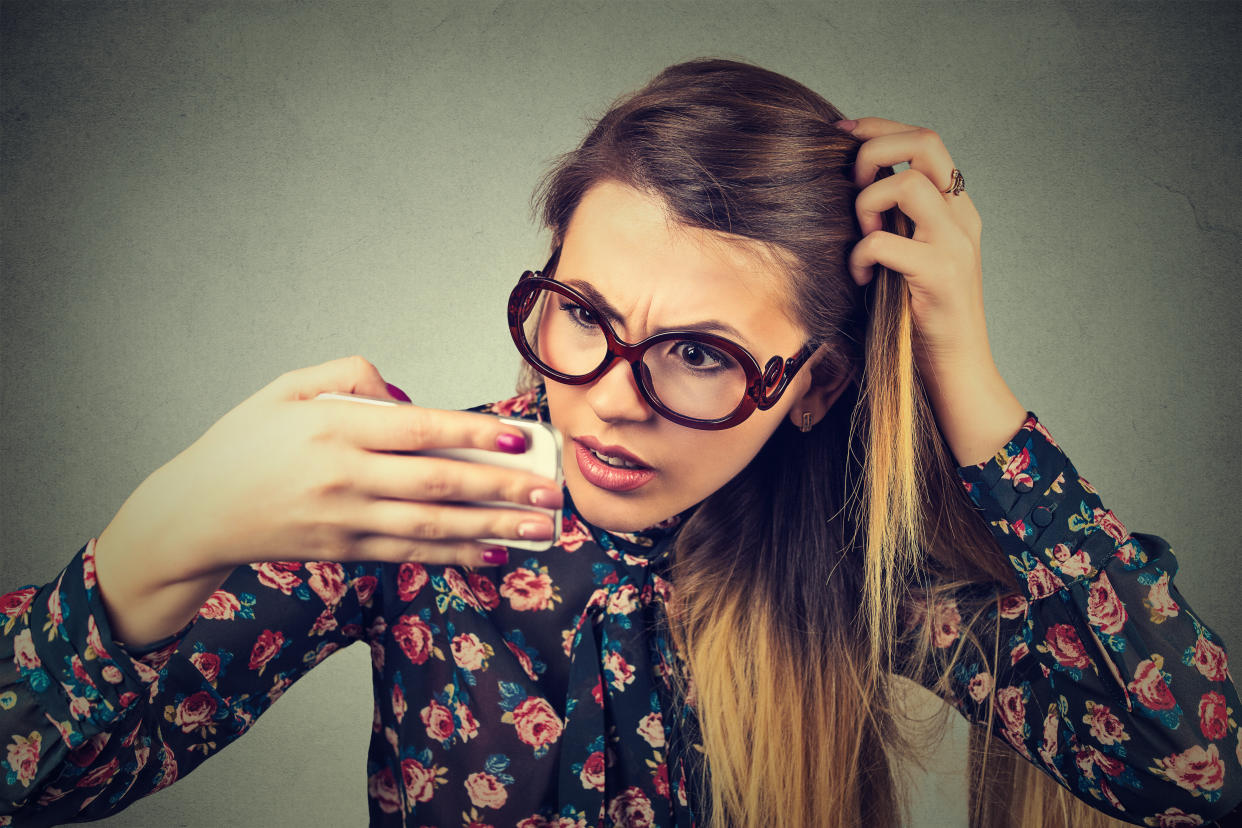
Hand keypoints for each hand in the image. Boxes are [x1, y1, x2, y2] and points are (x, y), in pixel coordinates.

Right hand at [99, 355, 561, 580]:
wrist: (195, 512)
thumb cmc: (247, 441)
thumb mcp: (287, 387)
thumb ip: (350, 375)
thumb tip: (410, 399)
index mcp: (335, 424)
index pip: (420, 429)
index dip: (474, 434)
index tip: (520, 438)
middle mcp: (344, 475)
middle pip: (438, 483)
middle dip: (500, 489)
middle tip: (549, 493)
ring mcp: (344, 518)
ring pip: (431, 525)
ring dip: (491, 528)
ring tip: (537, 529)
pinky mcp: (343, 550)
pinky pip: (408, 553)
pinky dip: (452, 554)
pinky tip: (490, 554)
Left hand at [835, 117, 1027, 464]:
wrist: (956, 371)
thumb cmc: (919, 316)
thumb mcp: (909, 255)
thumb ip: (895, 220)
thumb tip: (850, 184)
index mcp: (956, 207)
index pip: (926, 139)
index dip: (880, 128)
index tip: (842, 134)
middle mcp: (962, 217)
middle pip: (925, 142)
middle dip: (876, 151)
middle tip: (854, 186)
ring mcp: (955, 245)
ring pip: (907, 185)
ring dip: (868, 204)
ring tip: (862, 236)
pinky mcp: (940, 276)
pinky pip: (885, 242)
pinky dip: (861, 255)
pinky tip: (861, 277)